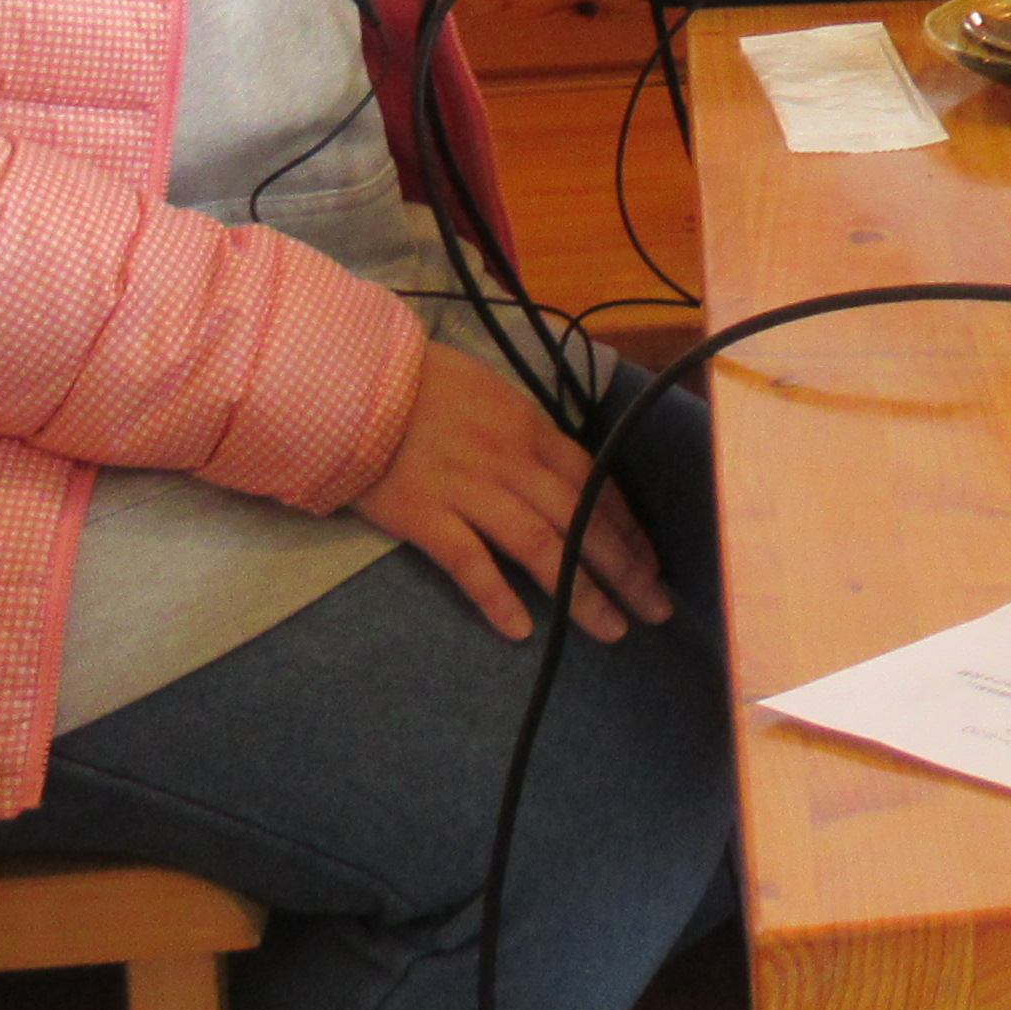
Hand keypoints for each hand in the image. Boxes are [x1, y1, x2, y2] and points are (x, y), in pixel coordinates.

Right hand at [349, 338, 670, 642]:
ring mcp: (468, 488)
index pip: (594, 483)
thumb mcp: (495, 395)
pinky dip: (497, 596)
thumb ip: (528, 436)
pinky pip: (469, 561)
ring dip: (579, 592)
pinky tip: (523, 629)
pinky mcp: (424, 514)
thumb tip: (564, 474)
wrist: (355, 379)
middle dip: (624, 567)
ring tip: (610, 629)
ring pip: (539, 545)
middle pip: (580, 519)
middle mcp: (511, 460)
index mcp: (531, 428)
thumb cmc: (426, 385)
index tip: (651, 563)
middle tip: (655, 608)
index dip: (627, 526)